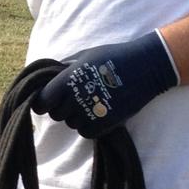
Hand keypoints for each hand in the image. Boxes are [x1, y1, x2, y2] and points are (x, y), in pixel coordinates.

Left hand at [33, 32, 178, 137]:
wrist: (146, 68)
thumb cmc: (114, 57)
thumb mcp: (86, 55)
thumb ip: (66, 68)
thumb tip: (50, 76)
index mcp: (68, 80)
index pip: (42, 102)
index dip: (43, 103)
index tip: (49, 101)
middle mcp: (76, 98)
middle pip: (56, 115)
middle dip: (62, 108)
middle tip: (76, 99)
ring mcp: (90, 113)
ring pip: (71, 124)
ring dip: (77, 117)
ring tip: (92, 102)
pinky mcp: (104, 124)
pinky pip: (85, 132)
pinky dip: (89, 126)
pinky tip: (99, 113)